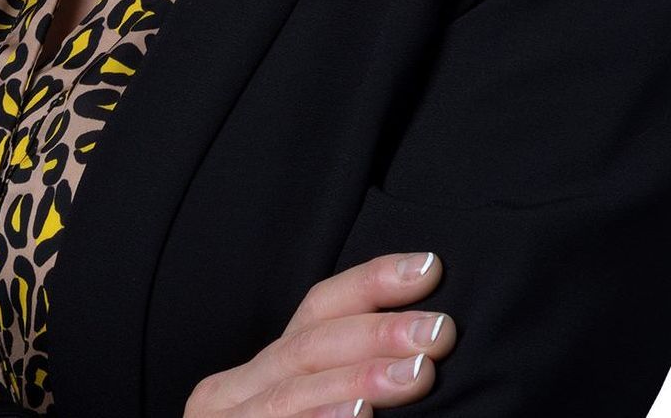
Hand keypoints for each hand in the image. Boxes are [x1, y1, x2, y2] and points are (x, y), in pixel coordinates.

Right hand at [183, 251, 454, 416]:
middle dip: (379, 332)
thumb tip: (425, 350)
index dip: (372, 282)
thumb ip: (348, 390)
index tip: (430, 267)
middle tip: (440, 330)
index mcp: (259, 375)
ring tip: (414, 373)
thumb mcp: (317, 414)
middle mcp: (230, 395)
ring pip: (293, 390)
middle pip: (310, 345)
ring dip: (359, 378)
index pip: (317, 309)